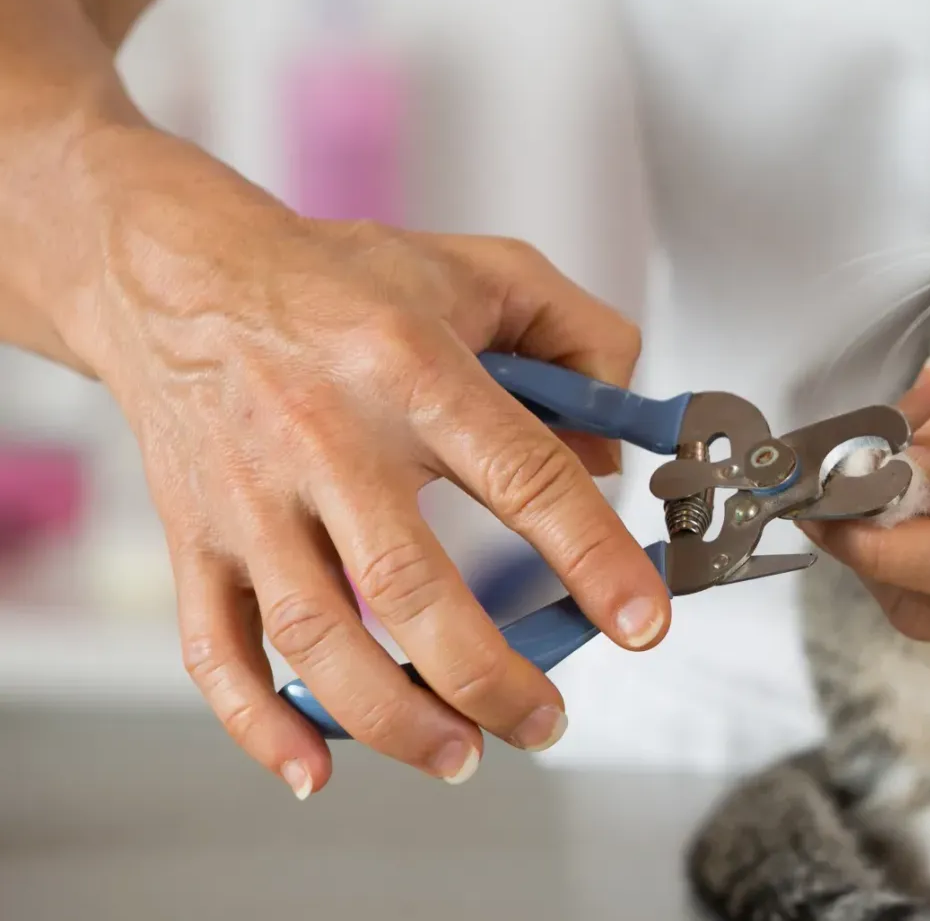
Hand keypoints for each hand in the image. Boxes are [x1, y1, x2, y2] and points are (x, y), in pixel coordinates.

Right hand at [63, 129, 668, 796]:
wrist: (179, 274)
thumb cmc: (344, 280)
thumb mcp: (488, 272)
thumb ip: (582, 344)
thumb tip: (616, 455)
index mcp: (410, 366)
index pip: (523, 475)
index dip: (592, 557)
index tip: (642, 624)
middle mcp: (325, 435)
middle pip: (410, 583)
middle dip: (488, 674)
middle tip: (545, 720)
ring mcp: (250, 494)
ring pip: (316, 632)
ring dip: (392, 714)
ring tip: (463, 755)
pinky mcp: (192, 535)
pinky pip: (214, 647)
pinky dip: (260, 720)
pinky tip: (315, 767)